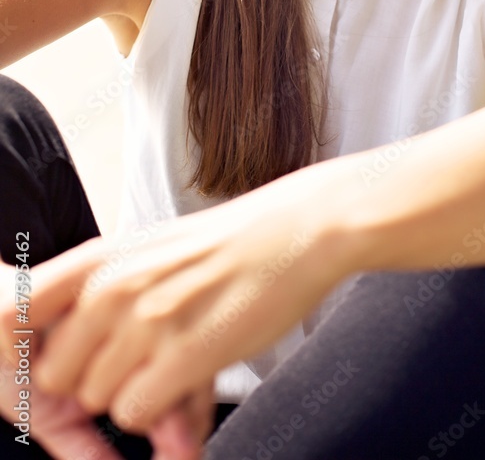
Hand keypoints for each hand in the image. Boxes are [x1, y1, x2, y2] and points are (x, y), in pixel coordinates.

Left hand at [0, 159, 357, 432]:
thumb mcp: (147, 249)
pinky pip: (137, 413)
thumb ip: (99, 287)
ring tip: (171, 364)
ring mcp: (147, 320)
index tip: (57, 356)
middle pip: (58, 374)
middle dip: (92, 380)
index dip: (24, 348)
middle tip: (136, 365)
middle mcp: (112, 287)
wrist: (294, 231)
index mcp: (98, 259)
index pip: (14, 312)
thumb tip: (59, 337)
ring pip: (98, 399)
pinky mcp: (184, 353)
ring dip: (132, 394)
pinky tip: (186, 376)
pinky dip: (159, 409)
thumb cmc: (225, 244)